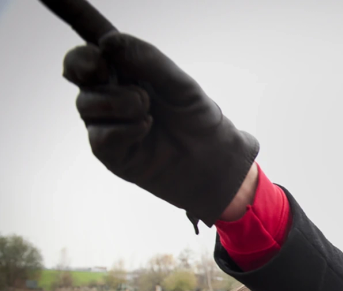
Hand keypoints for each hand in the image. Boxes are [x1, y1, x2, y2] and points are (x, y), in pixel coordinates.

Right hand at [63, 32, 258, 228]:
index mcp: (126, 68)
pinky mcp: (110, 152)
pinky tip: (146, 127)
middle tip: (106, 67)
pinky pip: (101, 135)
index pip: (92, 35)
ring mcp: (107, 123)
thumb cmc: (198, 119)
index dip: (69, 10)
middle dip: (85, 63)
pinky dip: (124, 129)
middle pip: (75, 67)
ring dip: (119, 102)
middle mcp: (111, 92)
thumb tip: (106, 45)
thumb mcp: (180, 84)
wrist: (213, 162)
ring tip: (148, 109)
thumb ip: (147, 60)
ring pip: (87, 103)